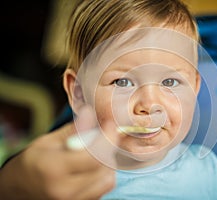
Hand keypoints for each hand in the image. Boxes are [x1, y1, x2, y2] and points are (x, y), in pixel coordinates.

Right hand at [0, 106, 115, 199]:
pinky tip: (92, 167)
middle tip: (103, 137)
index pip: (94, 155)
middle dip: (108, 148)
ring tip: (95, 153)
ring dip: (107, 163)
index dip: (108, 138)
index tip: (110, 125)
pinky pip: (103, 189)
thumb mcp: (47, 142)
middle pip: (104, 168)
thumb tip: (90, 113)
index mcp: (54, 169)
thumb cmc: (31, 163)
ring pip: (108, 180)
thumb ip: (73, 130)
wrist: (18, 190)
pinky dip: (103, 175)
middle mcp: (66, 190)